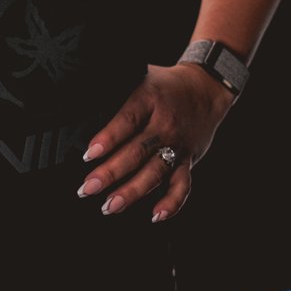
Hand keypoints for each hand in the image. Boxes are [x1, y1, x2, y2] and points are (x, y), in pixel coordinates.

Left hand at [76, 62, 234, 221]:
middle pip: (137, 152)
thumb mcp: (140, 75)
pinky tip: (155, 216)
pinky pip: (182, 186)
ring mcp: (178, 145)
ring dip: (132, 192)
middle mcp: (165, 124)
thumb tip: (85, 101)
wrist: (205, 89)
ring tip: (109, 206)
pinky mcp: (188, 161)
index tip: (88, 155)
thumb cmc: (165, 84)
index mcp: (149, 99)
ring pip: (154, 173)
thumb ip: (118, 92)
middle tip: (88, 188)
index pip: (127, 120)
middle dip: (110, 173)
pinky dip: (171, 203)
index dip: (108, 138)